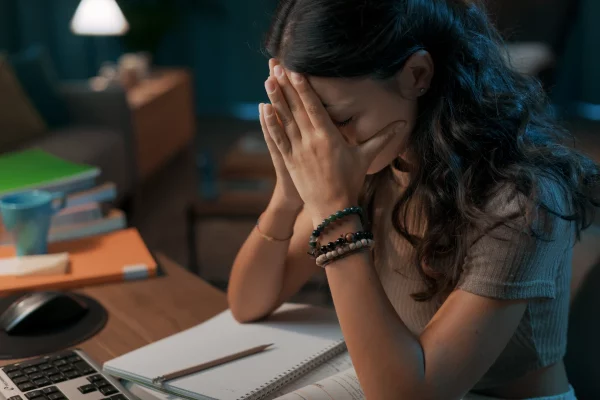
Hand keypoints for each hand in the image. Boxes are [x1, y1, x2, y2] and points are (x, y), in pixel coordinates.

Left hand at [263, 64, 405, 224]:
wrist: (333, 208)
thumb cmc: (351, 181)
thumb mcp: (366, 156)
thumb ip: (383, 137)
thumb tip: (404, 123)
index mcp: (329, 137)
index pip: (314, 107)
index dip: (304, 88)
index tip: (296, 72)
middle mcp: (311, 141)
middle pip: (297, 109)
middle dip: (286, 87)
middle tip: (277, 67)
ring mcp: (298, 151)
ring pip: (284, 120)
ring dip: (276, 100)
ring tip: (268, 80)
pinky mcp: (289, 161)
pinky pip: (277, 138)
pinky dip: (270, 124)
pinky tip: (263, 109)